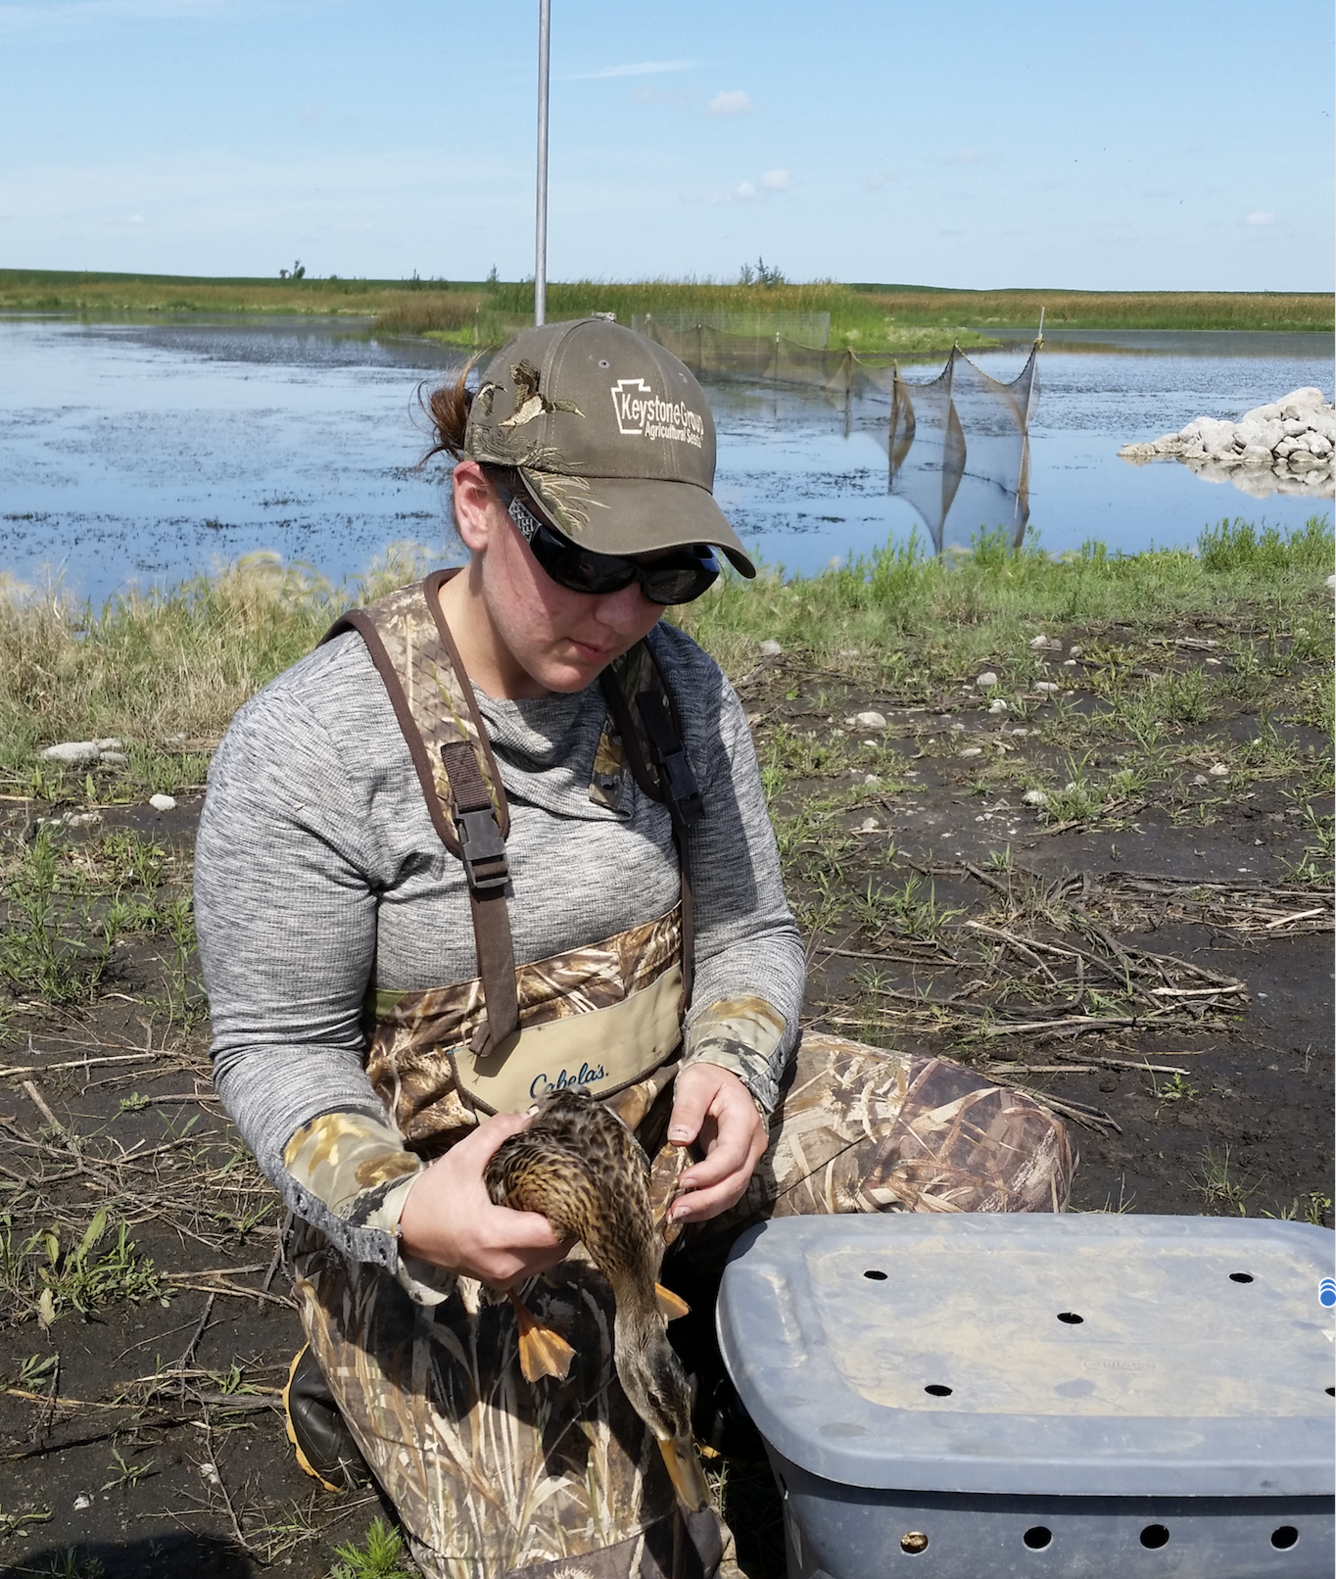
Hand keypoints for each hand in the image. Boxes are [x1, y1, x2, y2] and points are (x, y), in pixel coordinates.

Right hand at [397, 1110, 570, 1288]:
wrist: (406, 1230)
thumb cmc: (435, 1194)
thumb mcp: (463, 1157)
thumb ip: (498, 1132)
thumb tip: (532, 1116)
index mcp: (494, 1234)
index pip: (552, 1232)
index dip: (569, 1208)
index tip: (573, 1183)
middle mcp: (503, 1264)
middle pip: (558, 1247)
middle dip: (569, 1219)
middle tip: (570, 1189)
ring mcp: (503, 1278)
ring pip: (551, 1259)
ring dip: (559, 1235)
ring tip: (558, 1203)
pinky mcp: (500, 1281)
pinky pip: (537, 1266)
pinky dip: (545, 1247)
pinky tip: (541, 1222)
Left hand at [665, 1064, 767, 1224]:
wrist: (725, 1081)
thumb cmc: (709, 1080)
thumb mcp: (695, 1082)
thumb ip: (687, 1107)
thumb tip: (679, 1138)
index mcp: (744, 1120)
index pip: (732, 1154)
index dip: (709, 1173)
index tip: (682, 1181)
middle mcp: (752, 1144)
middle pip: (735, 1181)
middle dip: (705, 1200)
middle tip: (675, 1211)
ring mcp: (747, 1158)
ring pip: (733, 1193)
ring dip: (706, 1209)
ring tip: (676, 1216)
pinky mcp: (736, 1168)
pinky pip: (726, 1193)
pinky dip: (708, 1206)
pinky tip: (686, 1212)